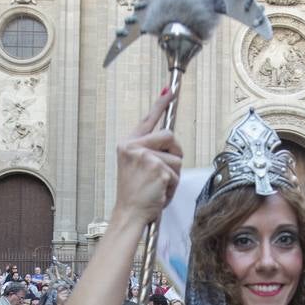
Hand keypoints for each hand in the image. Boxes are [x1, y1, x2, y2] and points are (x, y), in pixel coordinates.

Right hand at [112, 91, 182, 226]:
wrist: (129, 213)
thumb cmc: (134, 193)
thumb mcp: (137, 166)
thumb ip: (149, 150)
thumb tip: (167, 139)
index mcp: (128, 144)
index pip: (147, 119)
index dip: (160, 103)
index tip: (169, 90)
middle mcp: (134, 147)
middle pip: (169, 136)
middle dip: (175, 153)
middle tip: (166, 171)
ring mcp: (146, 157)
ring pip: (177, 158)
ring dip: (173, 175)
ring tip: (158, 186)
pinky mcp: (157, 168)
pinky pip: (176, 173)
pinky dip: (172, 187)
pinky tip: (159, 193)